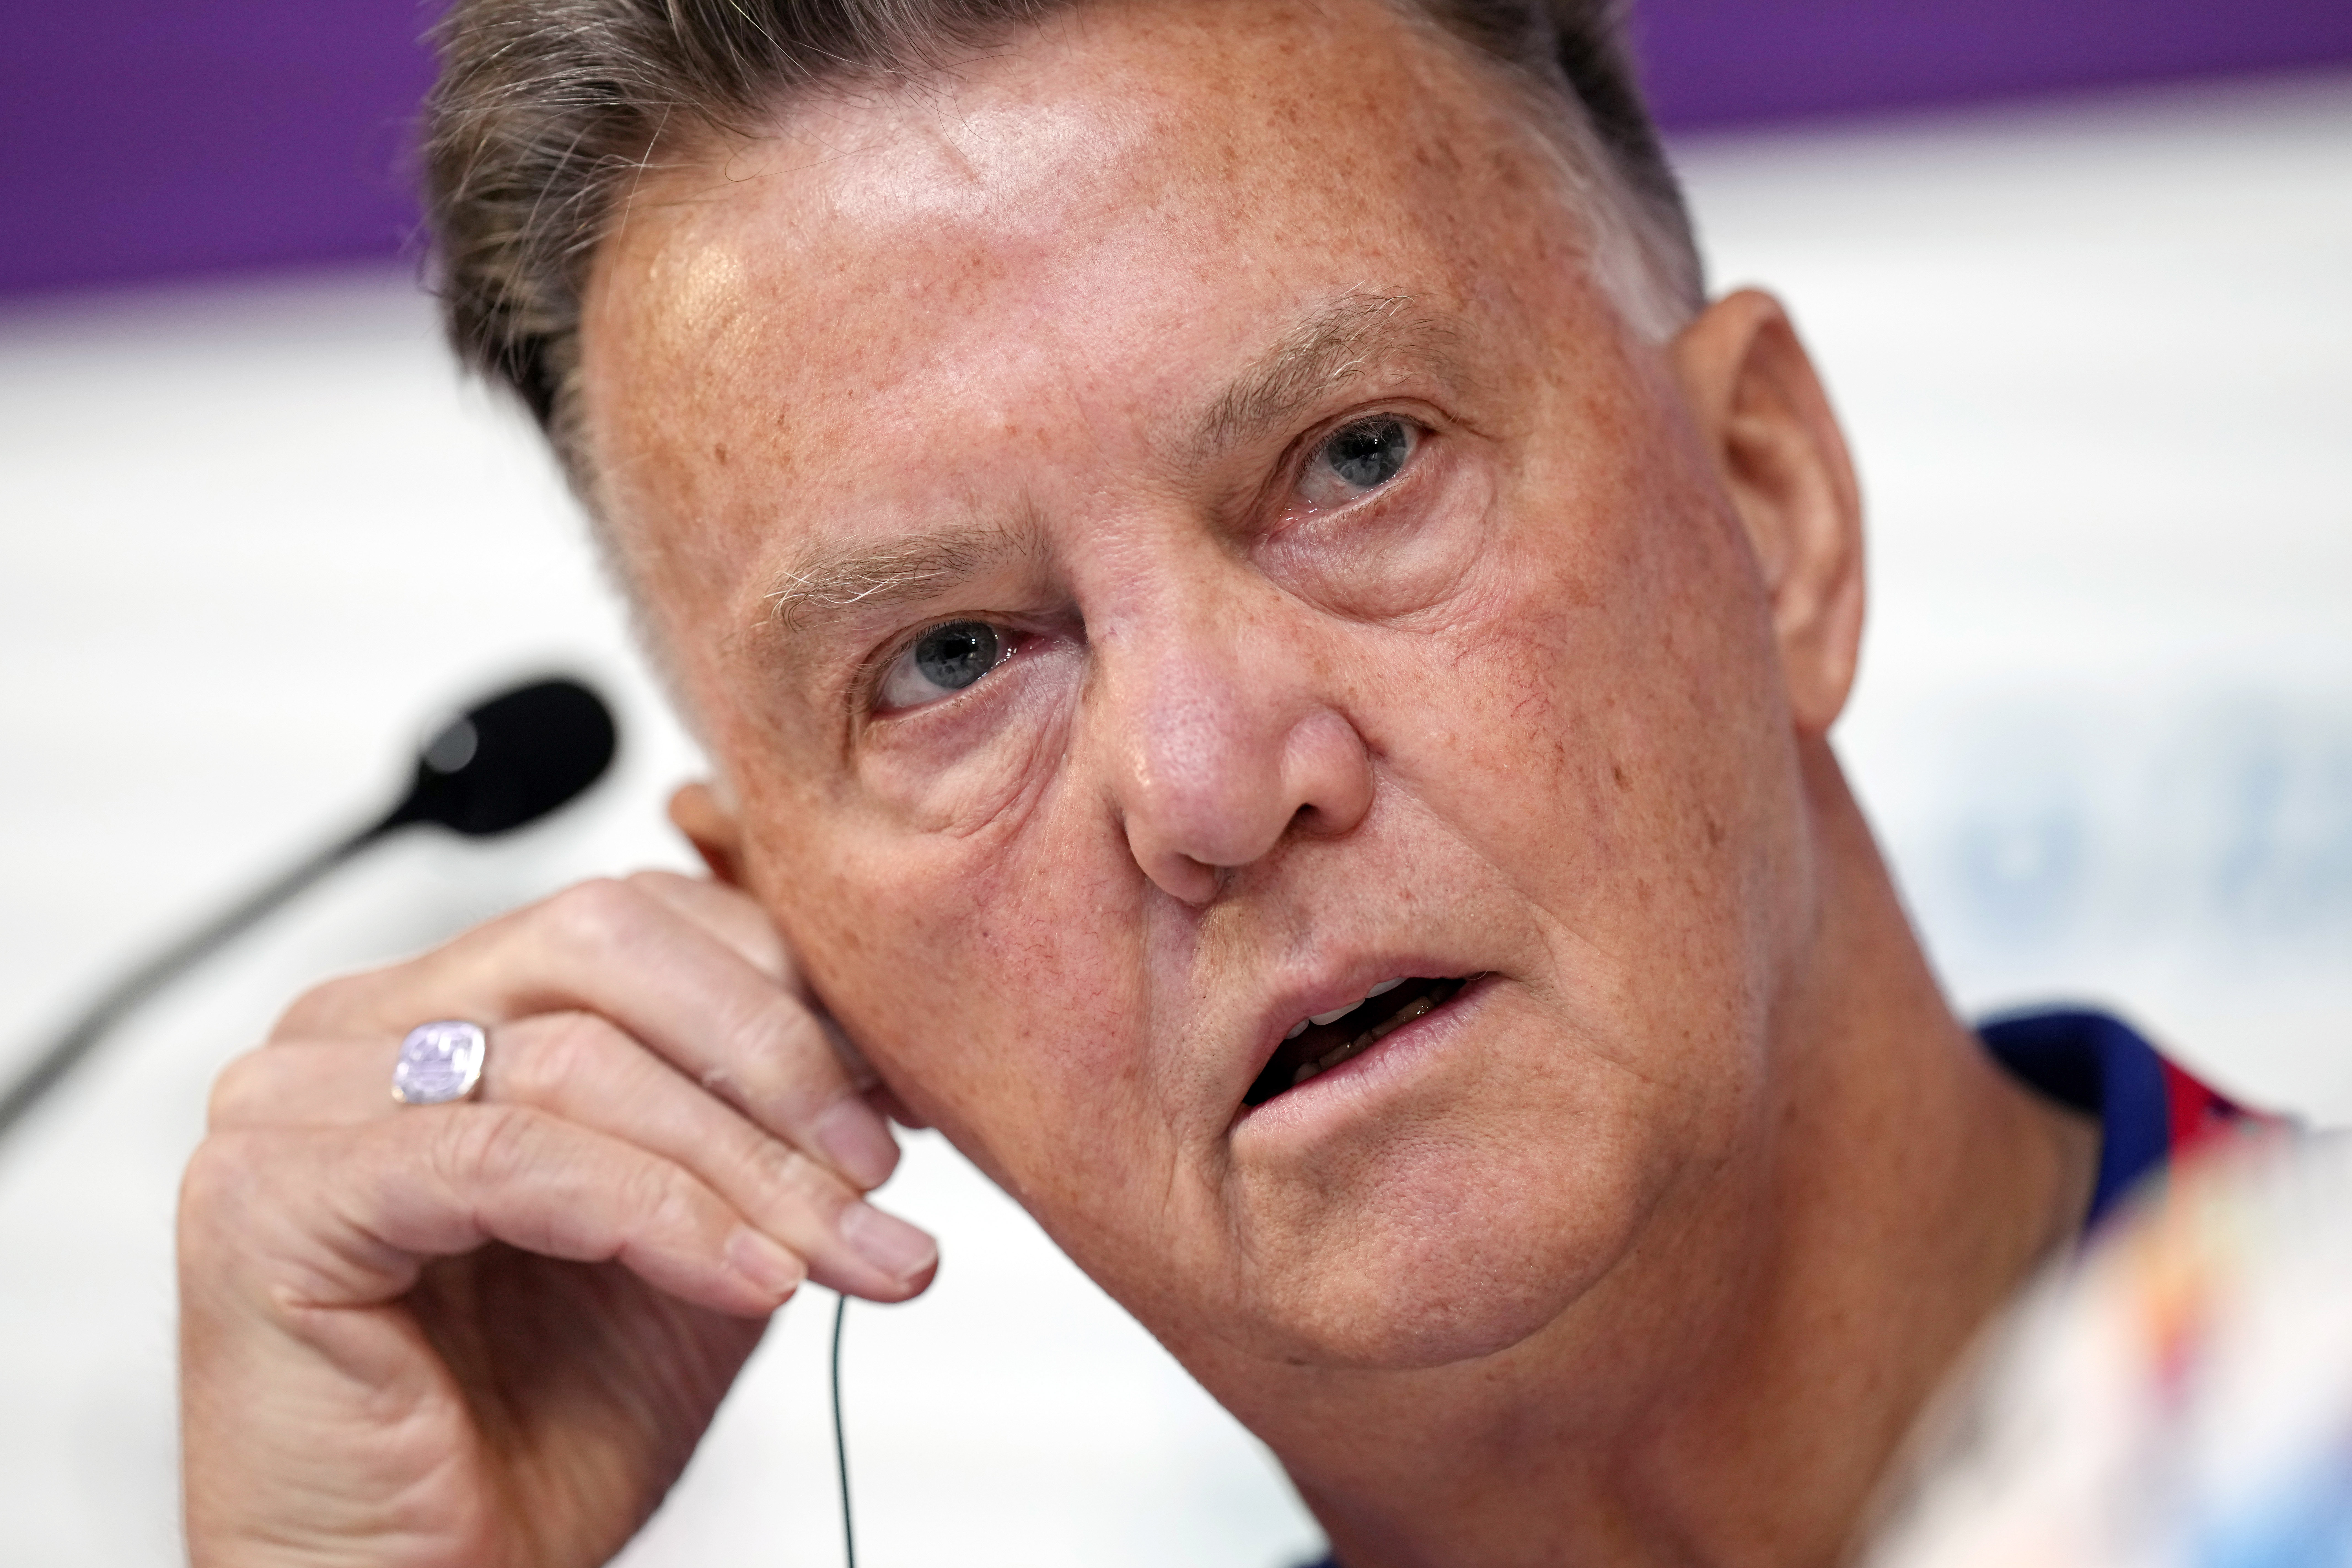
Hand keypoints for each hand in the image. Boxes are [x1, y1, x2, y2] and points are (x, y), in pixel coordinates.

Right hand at [178, 871, 935, 1566]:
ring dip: (744, 1161)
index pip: (641, 914)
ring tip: (843, 1250)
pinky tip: (752, 1283)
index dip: (790, 988)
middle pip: (608, 939)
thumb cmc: (537, 1425)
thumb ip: (753, 1122)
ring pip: (576, 1055)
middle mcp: (356, 1026)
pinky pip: (511, 1156)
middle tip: (877, 1172)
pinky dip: (658, 1213)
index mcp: (445, 1004)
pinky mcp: (271, 1195)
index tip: (901, 1097)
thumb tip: (884, 1047)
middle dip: (774, 1054)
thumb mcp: (696, 1235)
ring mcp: (294, 1099)